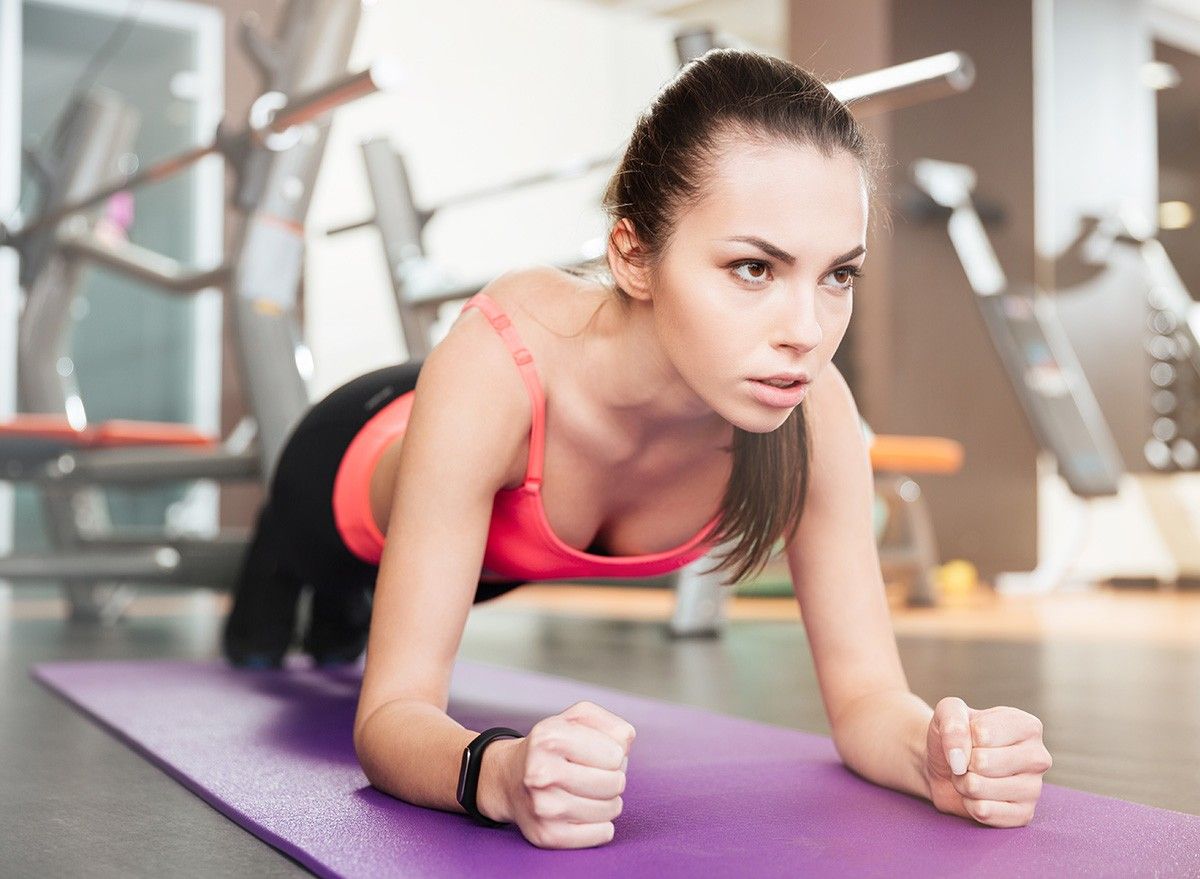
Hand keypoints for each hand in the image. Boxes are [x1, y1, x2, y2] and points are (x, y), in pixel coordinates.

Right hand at [499, 700, 634, 848]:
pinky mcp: (547, 836)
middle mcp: (542, 773)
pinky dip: (601, 824)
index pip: (616, 754)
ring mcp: (543, 807)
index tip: (595, 754)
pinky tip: (582, 811)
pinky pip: (602, 834)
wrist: (508, 779)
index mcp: (550, 737)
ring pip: (612, 810)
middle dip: (612, 777)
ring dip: (607, 801)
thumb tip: (626, 746)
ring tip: (587, 791)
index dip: (613, 754)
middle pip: (616, 783)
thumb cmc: (553, 746)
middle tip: (593, 774)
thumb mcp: (577, 719)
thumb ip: (610, 724)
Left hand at [925, 696, 1051, 826]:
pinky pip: (984, 812)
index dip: (963, 737)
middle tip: (967, 761)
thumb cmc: (954, 736)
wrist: (947, 768)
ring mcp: (1034, 789)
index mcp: (1026, 726)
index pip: (982, 733)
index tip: (970, 738)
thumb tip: (959, 758)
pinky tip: (977, 797)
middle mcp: (1038, 757)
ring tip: (971, 777)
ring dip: (963, 783)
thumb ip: (952, 721)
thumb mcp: (948, 711)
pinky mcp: (1024, 815)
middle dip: (962, 763)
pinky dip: (969, 804)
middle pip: (982, 762)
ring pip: (979, 788)